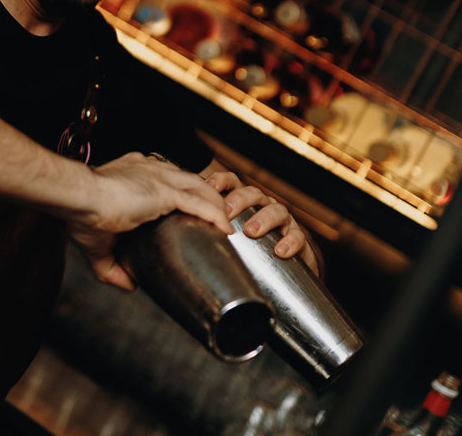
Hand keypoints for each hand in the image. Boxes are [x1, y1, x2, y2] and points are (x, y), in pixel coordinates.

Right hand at [67, 152, 232, 291]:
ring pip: (200, 187)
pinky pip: (199, 203)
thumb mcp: (97, 244)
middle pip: (189, 180)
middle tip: (214, 221)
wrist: (77, 198)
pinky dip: (215, 215)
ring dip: (216, 206)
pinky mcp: (165, 190)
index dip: (182, 194)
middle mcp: (151, 169)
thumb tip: (130, 285)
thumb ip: (112, 267)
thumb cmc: (81, 213)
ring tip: (225, 226)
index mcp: (134, 172)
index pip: (167, 178)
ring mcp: (160, 177)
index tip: (189, 213)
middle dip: (205, 197)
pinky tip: (224, 229)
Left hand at [201, 165, 319, 274]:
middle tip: (226, 212)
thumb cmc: (246, 253)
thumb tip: (164, 236)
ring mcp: (282, 222)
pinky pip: (298, 236)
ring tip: (251, 231)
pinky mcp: (298, 239)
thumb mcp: (223, 239)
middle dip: (240, 200)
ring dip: (264, 218)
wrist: (282, 279)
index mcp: (243, 203)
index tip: (208, 185)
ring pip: (277, 210)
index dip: (220, 181)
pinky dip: (290, 241)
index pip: (232, 183)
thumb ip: (200, 233)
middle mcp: (262, 207)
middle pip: (253, 194)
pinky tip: (280, 251)